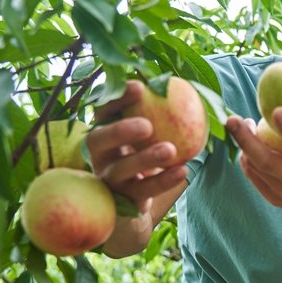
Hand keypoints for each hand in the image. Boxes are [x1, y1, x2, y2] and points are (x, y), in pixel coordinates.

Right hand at [85, 80, 189, 214]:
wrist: (138, 198)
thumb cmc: (146, 154)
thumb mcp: (150, 132)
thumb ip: (160, 111)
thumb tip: (180, 82)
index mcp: (104, 132)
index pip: (102, 112)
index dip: (116, 99)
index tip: (139, 87)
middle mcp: (100, 155)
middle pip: (98, 140)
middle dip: (119, 130)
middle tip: (147, 125)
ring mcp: (109, 179)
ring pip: (121, 169)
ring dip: (145, 159)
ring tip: (170, 150)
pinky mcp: (124, 200)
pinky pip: (143, 191)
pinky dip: (163, 181)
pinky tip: (183, 171)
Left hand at [228, 86, 281, 224]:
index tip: (278, 110)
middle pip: (267, 161)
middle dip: (246, 139)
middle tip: (233, 119)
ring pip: (256, 168)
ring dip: (244, 146)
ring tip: (239, 125)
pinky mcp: (275, 199)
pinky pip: (254, 177)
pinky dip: (246, 160)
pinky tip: (246, 144)